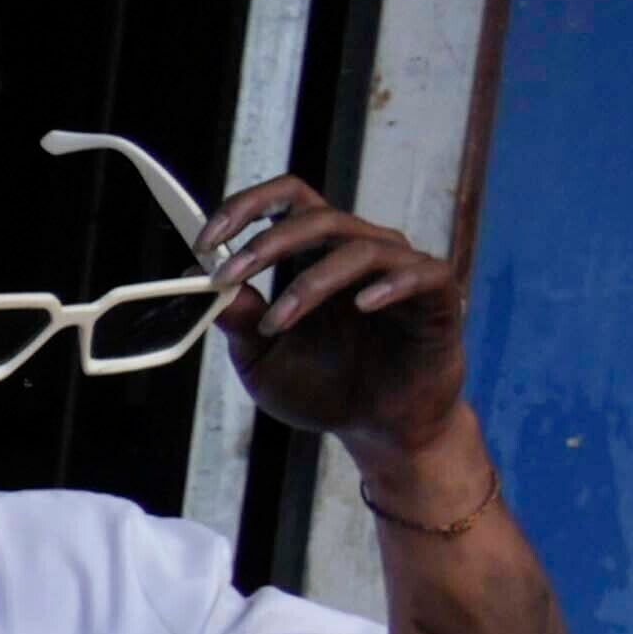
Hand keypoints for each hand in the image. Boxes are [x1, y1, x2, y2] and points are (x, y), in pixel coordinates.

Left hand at [201, 175, 475, 459]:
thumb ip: (236, 318)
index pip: (288, 203)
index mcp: (316, 256)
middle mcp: (360, 252)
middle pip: (318, 218)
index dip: (247, 207)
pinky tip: (363, 305)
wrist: (377, 430)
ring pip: (359, 248)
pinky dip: (390, 285)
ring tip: (276, 324)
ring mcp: (402, 270)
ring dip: (309, 283)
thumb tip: (193, 278)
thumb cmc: (322, 388)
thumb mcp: (262, 358)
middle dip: (267, 243)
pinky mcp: (439, 298)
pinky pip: (421, 274)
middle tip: (227, 276)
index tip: (204, 240)